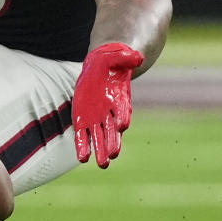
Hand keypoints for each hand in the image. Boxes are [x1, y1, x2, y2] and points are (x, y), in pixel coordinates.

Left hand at [72, 42, 144, 167]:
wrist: (100, 68)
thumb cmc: (111, 62)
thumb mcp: (117, 56)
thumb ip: (127, 57)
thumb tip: (138, 56)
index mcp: (120, 99)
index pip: (123, 110)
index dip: (123, 117)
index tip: (122, 125)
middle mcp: (110, 113)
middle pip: (113, 131)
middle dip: (113, 142)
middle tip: (112, 155)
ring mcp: (97, 119)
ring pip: (99, 137)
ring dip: (100, 150)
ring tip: (102, 164)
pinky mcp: (83, 121)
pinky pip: (83, 136)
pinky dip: (83, 147)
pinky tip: (83, 158)